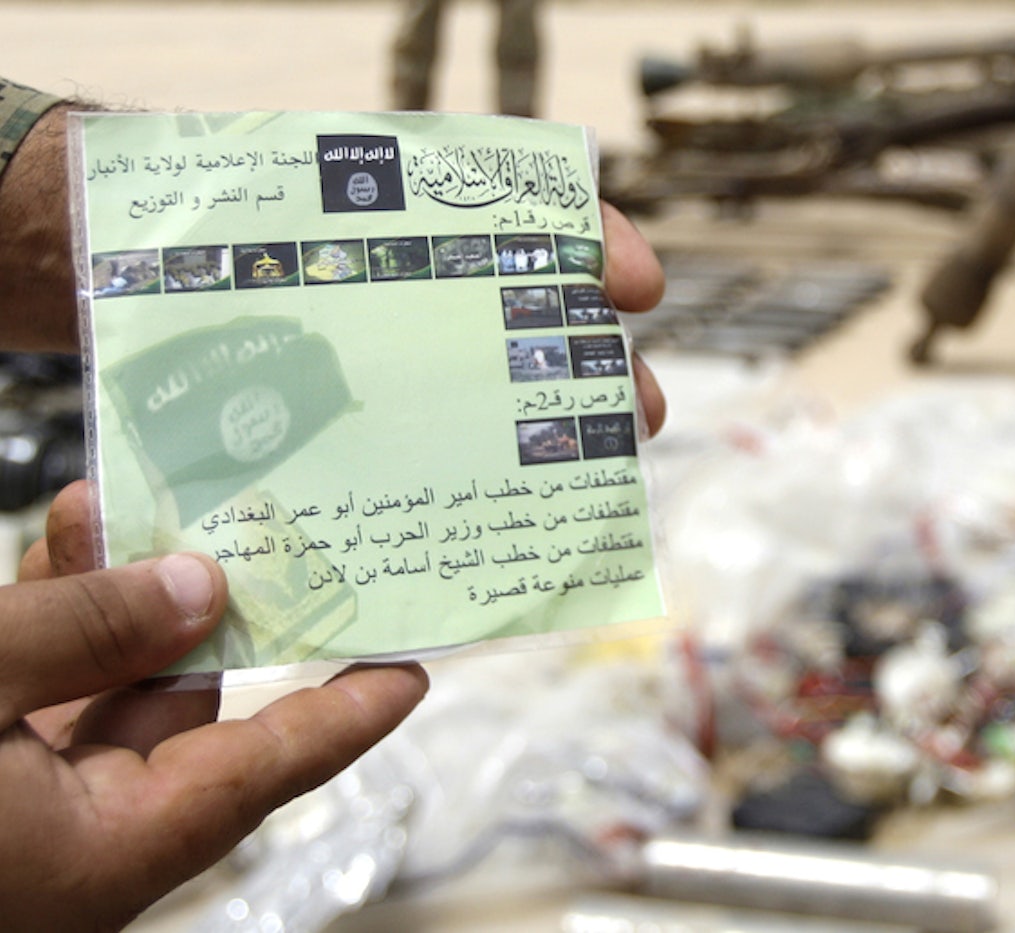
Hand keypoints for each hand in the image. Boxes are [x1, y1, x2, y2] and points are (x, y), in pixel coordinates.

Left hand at [0, 106, 666, 434]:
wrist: (70, 266)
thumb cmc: (157, 216)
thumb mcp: (251, 181)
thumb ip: (344, 184)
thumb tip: (509, 214)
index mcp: (400, 220)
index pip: (518, 220)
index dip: (589, 245)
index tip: (633, 284)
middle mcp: (400, 296)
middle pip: (521, 327)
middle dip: (591, 368)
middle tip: (634, 413)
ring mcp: (370, 365)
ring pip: (477, 403)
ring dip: (543, 439)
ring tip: (587, 476)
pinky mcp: (330, 425)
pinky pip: (403, 460)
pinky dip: (450, 489)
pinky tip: (478, 517)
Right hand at [0, 481, 428, 930]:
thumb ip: (85, 632)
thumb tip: (195, 584)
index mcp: (107, 852)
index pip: (270, 768)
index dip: (349, 713)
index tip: (413, 668)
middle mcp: (83, 840)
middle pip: (187, 709)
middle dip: (212, 604)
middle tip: (255, 523)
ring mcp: (31, 812)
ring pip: (108, 688)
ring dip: (114, 594)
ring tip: (125, 506)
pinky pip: (44, 694)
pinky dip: (55, 622)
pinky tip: (63, 542)